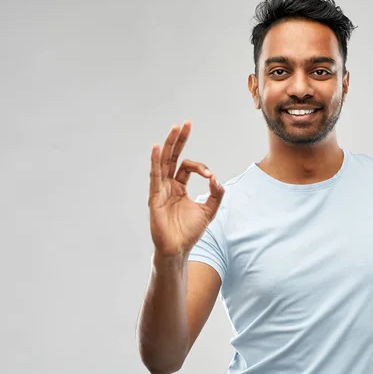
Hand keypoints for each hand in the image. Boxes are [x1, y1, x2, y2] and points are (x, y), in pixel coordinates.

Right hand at [148, 121, 224, 256]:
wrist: (179, 249)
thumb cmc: (190, 232)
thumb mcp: (209, 210)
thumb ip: (216, 194)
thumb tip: (215, 178)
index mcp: (179, 187)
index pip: (188, 167)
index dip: (200, 167)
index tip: (210, 176)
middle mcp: (168, 185)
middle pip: (172, 157)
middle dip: (179, 140)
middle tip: (185, 124)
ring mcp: (160, 190)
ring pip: (163, 162)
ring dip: (169, 145)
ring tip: (174, 128)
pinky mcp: (154, 197)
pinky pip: (155, 176)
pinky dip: (155, 161)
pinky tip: (157, 148)